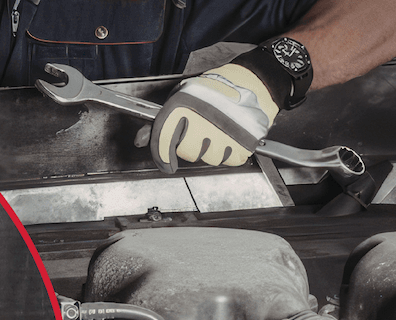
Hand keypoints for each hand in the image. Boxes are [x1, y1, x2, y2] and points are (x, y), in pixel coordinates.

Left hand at [149, 63, 278, 173]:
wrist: (254, 80)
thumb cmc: (216, 88)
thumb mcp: (183, 96)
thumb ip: (161, 121)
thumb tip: (141, 140)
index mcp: (185, 105)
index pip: (165, 140)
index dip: (162, 155)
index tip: (165, 162)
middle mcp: (204, 119)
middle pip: (189, 152)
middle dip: (193, 146)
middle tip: (201, 132)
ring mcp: (225, 131)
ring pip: (211, 157)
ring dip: (213, 149)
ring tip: (219, 130)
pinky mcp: (244, 141)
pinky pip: (231, 158)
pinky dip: (231, 151)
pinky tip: (231, 135)